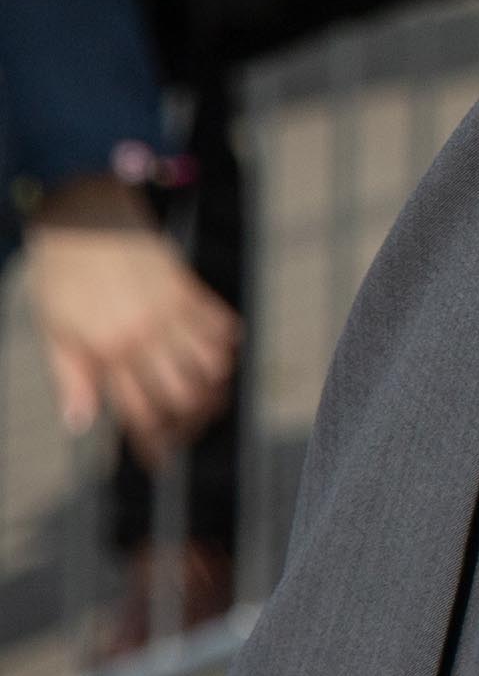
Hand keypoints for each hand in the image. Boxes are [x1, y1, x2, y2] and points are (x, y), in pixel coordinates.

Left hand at [29, 185, 239, 460]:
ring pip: (212, 363)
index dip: (154, 441)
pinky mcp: (188, 287)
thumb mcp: (55, 329)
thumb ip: (71, 376)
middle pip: (185, 393)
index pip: (140, 410)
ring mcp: (170, 309)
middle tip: (188, 430)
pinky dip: (225, 346)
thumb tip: (80, 422)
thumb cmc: (61, 275)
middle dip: (191, 420)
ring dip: (215, 386)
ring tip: (208, 397)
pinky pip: (220, 325)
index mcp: (107, 349)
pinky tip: (218, 355)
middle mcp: (144, 333)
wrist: (84, 217)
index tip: (160, 458)